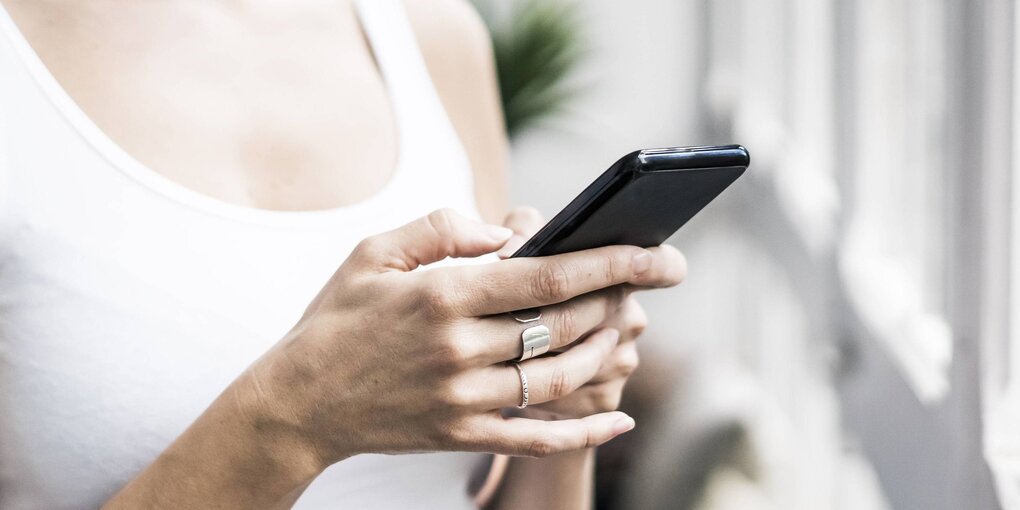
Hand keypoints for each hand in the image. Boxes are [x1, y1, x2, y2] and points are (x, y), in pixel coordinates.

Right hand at [235, 209, 684, 467]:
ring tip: (626, 328)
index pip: (546, 274)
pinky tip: (618, 421)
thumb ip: (440, 228)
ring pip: (561, 377)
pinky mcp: (461, 434)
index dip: (610, 262)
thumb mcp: (373, 252)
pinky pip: (536, 438)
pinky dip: (584, 433)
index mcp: (443, 293)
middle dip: (619, 300)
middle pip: (564, 324)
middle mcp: (460, 347)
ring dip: (606, 351)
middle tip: (650, 284)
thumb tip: (505, 232)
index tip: (654, 252)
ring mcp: (463, 397)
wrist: (299, 401)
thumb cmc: (337, 318)